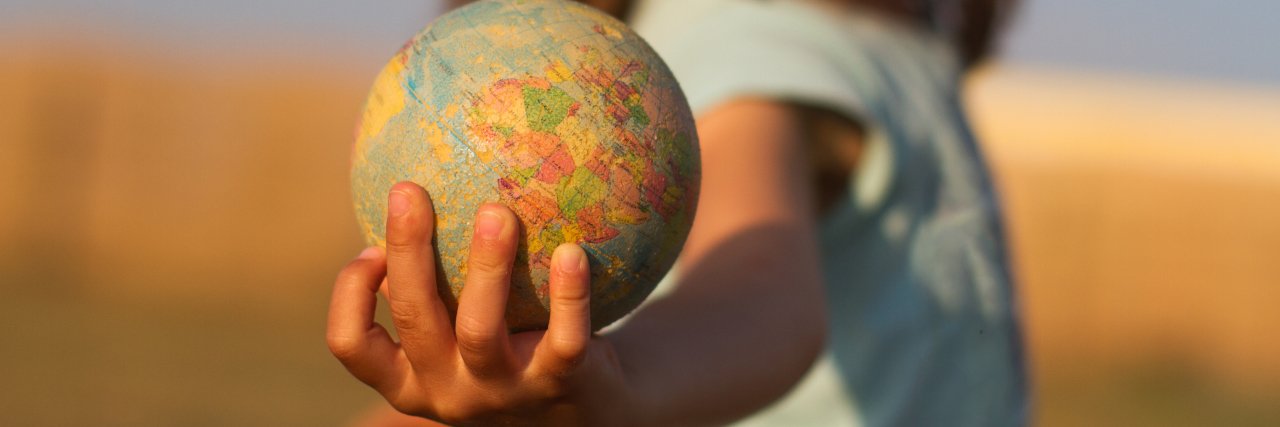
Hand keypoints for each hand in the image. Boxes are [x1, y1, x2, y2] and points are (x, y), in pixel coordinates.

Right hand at [327, 182, 634, 425]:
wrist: (585, 414)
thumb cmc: (507, 351)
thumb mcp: (456, 334)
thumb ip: (430, 287)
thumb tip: (405, 195)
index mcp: (410, 379)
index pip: (352, 345)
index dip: (350, 295)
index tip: (369, 247)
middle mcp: (448, 391)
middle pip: (415, 318)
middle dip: (408, 250)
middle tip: (409, 190)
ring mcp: (504, 392)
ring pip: (480, 329)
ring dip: (486, 266)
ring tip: (496, 211)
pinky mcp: (558, 385)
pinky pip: (564, 339)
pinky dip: (569, 295)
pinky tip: (571, 251)